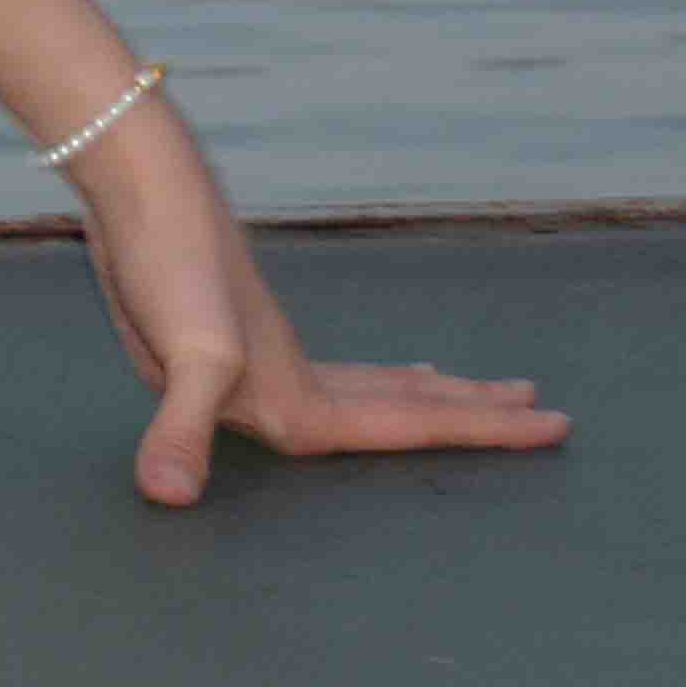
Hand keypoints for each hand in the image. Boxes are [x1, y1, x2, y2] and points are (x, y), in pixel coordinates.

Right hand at [70, 117, 570, 504]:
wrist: (131, 190)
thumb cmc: (168, 263)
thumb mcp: (188, 347)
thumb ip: (181, 427)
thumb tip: (166, 497)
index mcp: (287, 410)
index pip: (410, 428)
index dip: (485, 431)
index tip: (554, 427)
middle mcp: (281, 400)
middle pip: (403, 419)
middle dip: (474, 422)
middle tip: (549, 418)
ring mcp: (261, 373)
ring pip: (375, 395)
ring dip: (432, 400)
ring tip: (483, 397)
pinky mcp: (243, 341)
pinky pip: (342, 373)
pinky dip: (383, 376)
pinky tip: (389, 368)